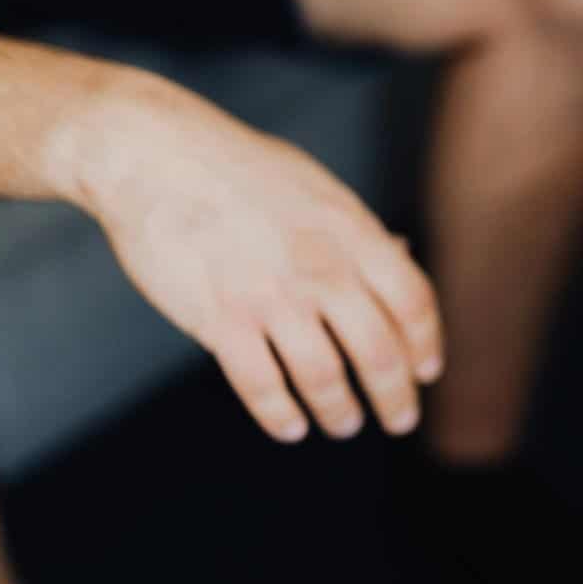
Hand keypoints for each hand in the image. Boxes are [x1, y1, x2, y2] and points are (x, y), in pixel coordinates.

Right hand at [71, 80, 442, 442]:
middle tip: (400, 420)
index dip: (426, 345)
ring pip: (324, 379)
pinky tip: (291, 427)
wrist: (155, 155)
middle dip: (396, 398)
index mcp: (353, 232)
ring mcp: (272, 297)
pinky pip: (262, 387)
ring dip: (341, 412)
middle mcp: (322, 269)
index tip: (427, 373)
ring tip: (346, 424)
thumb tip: (403, 254)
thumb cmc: (240, 168)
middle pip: (380, 353)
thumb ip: (359, 229)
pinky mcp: (221, 320)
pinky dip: (281, 416)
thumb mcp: (317, 188)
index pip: (412, 303)